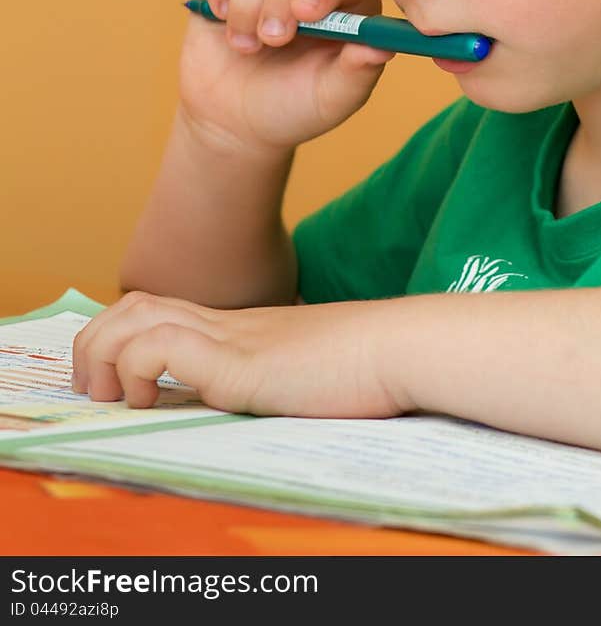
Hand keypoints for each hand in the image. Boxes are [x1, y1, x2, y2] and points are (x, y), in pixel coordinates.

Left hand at [70, 290, 406, 417]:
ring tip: (116, 398)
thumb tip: (271, 396)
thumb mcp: (311, 370)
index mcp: (242, 327)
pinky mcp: (236, 359)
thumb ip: (281, 375)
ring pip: (133, 316)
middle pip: (134, 303)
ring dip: (104, 355)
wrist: (403, 348)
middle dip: (97, 343)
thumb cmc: (372, 366)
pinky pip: (159, 346)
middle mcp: (227, 323)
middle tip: (102, 391)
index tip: (119, 379)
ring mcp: (230, 337)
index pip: (161, 308)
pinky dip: (136, 369)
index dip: (125, 334)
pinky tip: (153, 399)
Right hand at [178, 0, 396, 157]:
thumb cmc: (293, 108)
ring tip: (244, 45)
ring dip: (247, 1)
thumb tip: (380, 45)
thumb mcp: (330, 100)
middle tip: (271, 40)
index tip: (304, 13)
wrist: (234, 122)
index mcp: (349, 6)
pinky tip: (217, 12)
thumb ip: (357, 73)